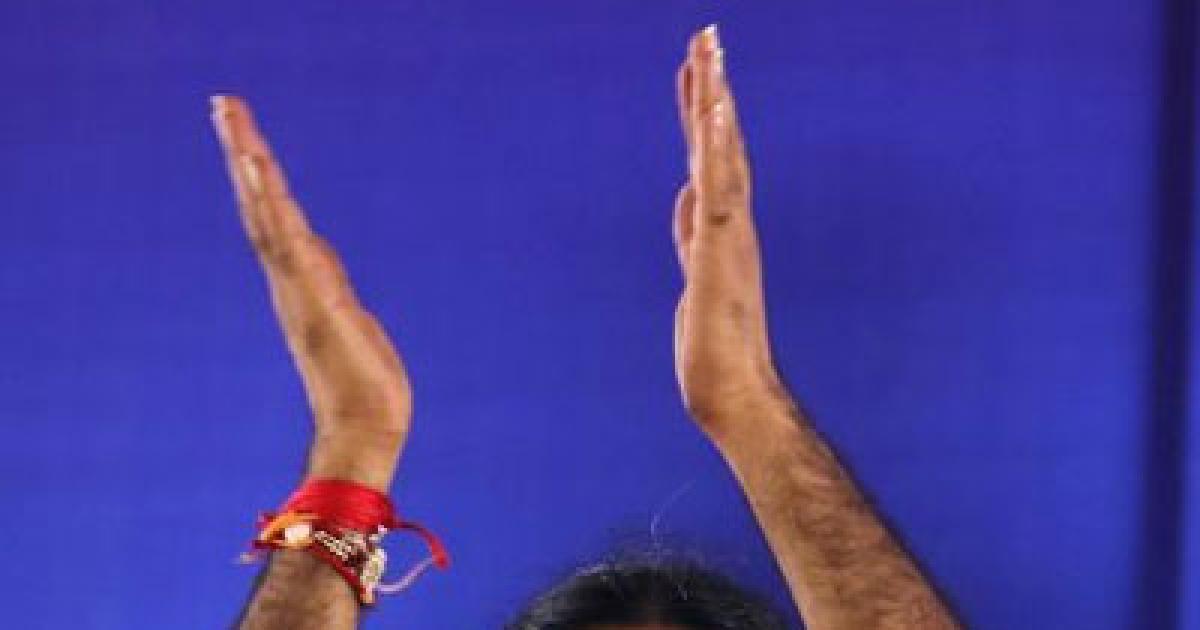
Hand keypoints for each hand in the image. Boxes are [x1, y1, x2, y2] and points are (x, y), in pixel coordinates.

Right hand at [211, 96, 410, 490]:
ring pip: (269, 216)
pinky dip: (268, 203)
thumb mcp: (352, 320)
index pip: (277, 218)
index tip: (244, 135)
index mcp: (304, 284)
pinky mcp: (313, 300)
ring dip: (251, 166)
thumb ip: (330, 285)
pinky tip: (256, 169)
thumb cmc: (364, 388)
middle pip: (263, 206)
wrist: (365, 434)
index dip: (260, 177)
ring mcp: (300, 290)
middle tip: (224, 103)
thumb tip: (320, 253)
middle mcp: (294, 281)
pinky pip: (285, 242)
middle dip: (244, 153)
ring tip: (232, 120)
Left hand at [672, 28, 781, 432]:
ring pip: (722, 156)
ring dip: (715, 103)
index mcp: (721, 224)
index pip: (710, 153)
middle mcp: (731, 221)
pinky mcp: (721, 253)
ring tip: (711, 53)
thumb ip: (692, 232)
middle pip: (718, 141)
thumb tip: (685, 193)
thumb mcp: (693, 273)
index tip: (698, 64)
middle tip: (707, 35)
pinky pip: (721, 189)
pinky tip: (717, 113)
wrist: (733, 393)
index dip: (703, 107)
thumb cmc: (716, 344)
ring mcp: (729, 235)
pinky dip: (721, 150)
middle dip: (711, 86)